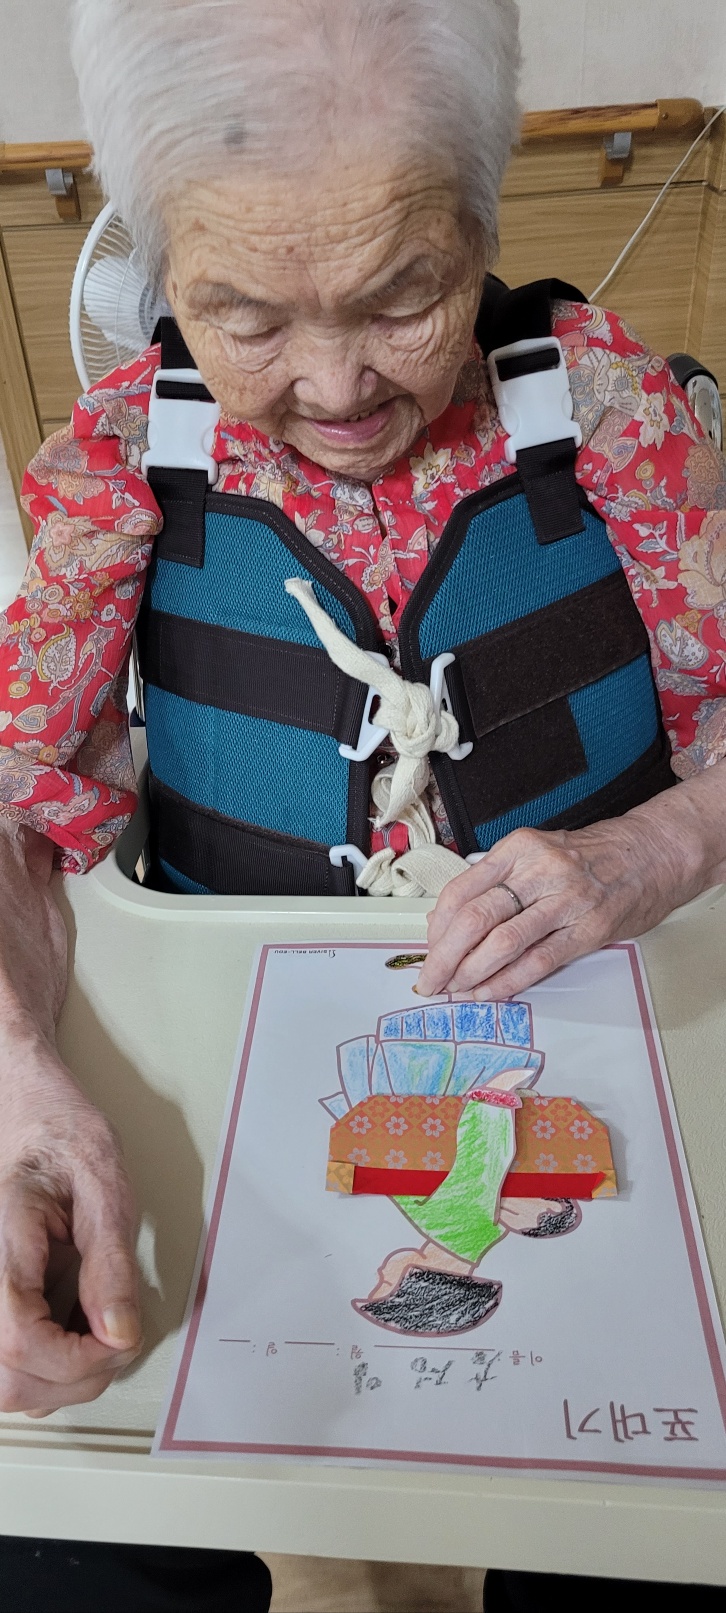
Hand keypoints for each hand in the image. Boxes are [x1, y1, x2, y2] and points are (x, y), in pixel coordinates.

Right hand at [0, 1035, 141, 1415]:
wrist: (26, 1111)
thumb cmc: (58, 1133)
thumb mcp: (103, 1182)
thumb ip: (111, 1262)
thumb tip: (120, 1333)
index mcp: (3, 1244)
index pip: (19, 1340)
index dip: (76, 1360)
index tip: (118, 1340)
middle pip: (8, 1379)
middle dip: (74, 1376)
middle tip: (116, 1338)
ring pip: (4, 1382)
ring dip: (58, 1377)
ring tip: (95, 1331)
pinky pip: (5, 1361)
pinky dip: (45, 1363)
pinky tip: (73, 1328)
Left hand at [418, 797, 705, 999]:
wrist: (650, 855)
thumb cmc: (590, 857)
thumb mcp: (536, 852)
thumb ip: (494, 882)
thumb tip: (445, 921)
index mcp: (519, 849)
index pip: (462, 890)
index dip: (436, 928)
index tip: (426, 950)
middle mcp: (540, 871)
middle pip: (475, 918)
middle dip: (444, 956)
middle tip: (431, 979)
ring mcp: (566, 900)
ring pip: (503, 942)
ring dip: (471, 973)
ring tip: (455, 989)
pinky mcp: (588, 930)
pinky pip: (537, 962)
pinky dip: (506, 983)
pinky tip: (489, 993)